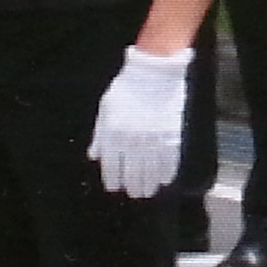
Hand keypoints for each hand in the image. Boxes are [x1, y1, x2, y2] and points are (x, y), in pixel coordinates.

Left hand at [88, 43, 192, 198]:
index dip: (112, 180)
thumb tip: (94, 156)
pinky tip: (163, 181)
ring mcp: (154, 141)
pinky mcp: (171, 137)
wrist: (154, 73)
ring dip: (148, 186)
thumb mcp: (106, 109)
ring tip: (146, 192)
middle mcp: (133, 142)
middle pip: (132, 174)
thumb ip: (100, 135)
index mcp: (114, 134)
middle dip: (132, 187)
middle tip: (133, 193)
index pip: (112, 167)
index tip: (114, 187)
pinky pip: (169, 163)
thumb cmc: (126, 89)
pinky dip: (166, 175)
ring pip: (150, 173)